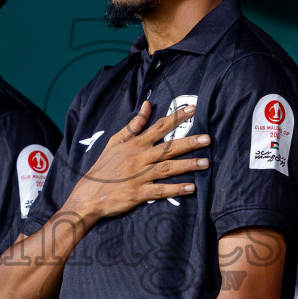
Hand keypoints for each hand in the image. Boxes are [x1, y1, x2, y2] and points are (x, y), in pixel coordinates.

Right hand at [65, 102, 208, 221]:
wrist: (89, 194)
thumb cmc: (104, 166)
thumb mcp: (115, 141)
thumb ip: (134, 125)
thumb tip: (147, 105)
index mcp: (134, 144)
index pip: (158, 127)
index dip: (176, 118)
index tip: (193, 110)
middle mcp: (139, 157)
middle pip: (168, 148)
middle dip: (189, 142)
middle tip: (208, 138)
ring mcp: (139, 176)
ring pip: (167, 168)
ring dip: (188, 165)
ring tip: (206, 162)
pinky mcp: (138, 193)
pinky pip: (160, 190)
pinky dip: (176, 189)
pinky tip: (191, 188)